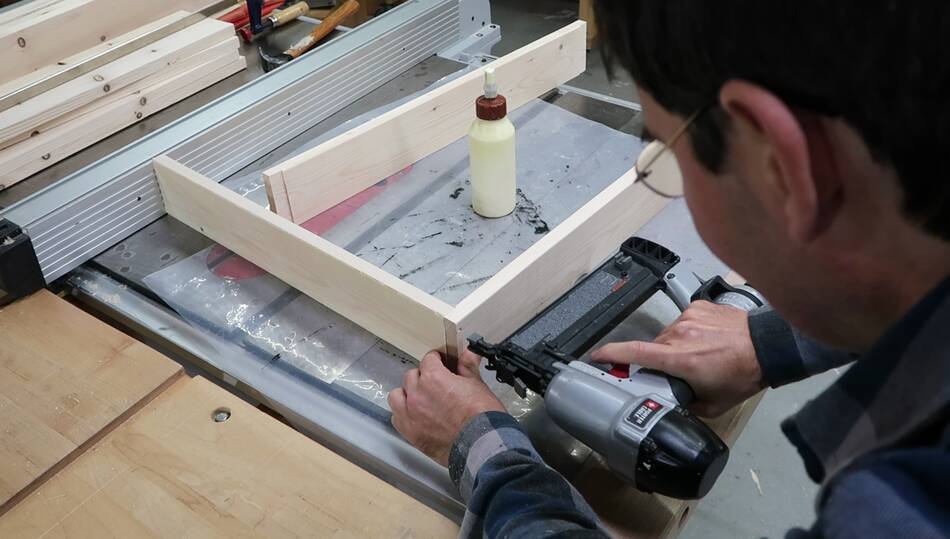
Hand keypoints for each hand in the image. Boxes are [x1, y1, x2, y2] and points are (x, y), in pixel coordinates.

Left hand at [388, 349, 505, 465]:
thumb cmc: (481, 417)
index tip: (441, 363)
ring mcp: (410, 414)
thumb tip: (468, 354)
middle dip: (423, 377)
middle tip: (436, 385)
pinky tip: (415, 416)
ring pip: (397, 396)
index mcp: (433, 378)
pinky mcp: (409, 433)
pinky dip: (403, 415)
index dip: (437, 360)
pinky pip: (396, 418)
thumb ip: (467, 367)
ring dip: (407, 394)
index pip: (428, 359)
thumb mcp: (477, 385)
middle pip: (411, 376)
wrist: (481, 445)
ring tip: (420, 399)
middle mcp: (417, 394)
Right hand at [591, 301, 765, 416]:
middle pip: (652, 348)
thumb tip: (673, 402)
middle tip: (680, 371)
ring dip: (675, 346)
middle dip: (659, 360)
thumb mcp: (713, 404)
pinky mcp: (698, 306)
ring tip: (700, 355)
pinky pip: (683, 321)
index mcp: (679, 359)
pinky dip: (689, 332)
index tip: (596, 356)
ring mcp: (688, 317)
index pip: (634, 352)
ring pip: (667, 335)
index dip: (610, 354)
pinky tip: (707, 341)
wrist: (769, 346)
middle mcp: (680, 335)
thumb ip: (687, 403)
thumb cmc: (744, 374)